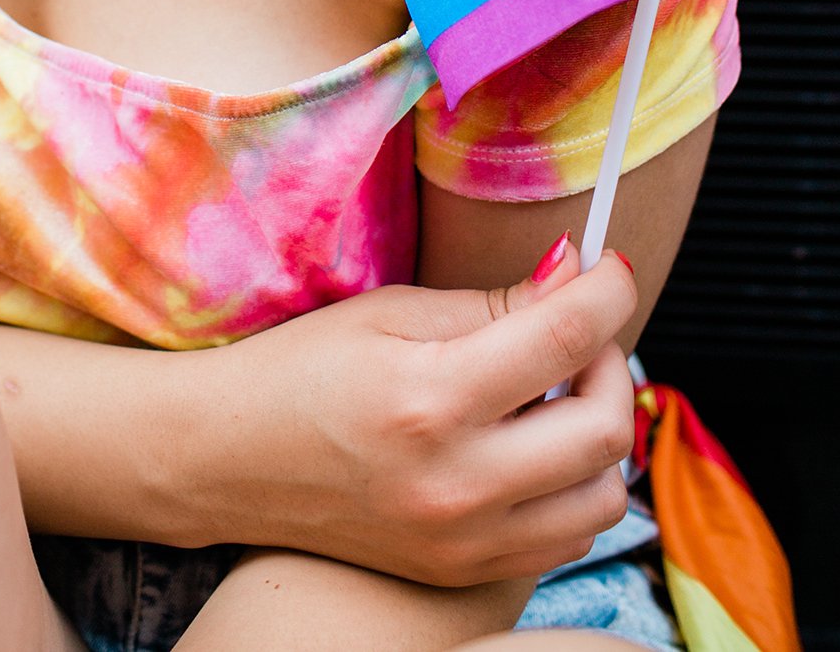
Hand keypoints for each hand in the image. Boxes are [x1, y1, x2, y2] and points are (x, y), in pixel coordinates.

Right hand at [204, 239, 635, 586]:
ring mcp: (463, 541)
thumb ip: (492, 301)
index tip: (611, 265)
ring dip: (600, 432)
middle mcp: (458, 482)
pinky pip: (566, 537)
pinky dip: (573, 485)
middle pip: (605, 426)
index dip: (609, 288)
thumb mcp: (390, 311)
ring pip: (602, 496)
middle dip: (613, 361)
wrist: (226, 460)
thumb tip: (574, 273)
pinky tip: (532, 444)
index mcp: (432, 398)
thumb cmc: (301, 369)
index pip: (567, 336)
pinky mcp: (462, 573)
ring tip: (554, 392)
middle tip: (579, 331)